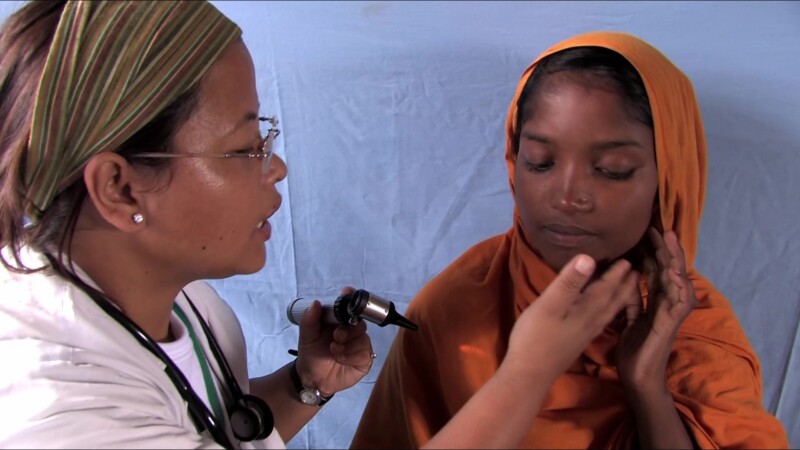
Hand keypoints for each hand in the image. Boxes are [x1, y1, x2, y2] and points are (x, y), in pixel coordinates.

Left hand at [294, 286, 373, 395]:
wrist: (313, 378)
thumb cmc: (312, 354)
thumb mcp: (307, 336)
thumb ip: (309, 320)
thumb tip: (315, 303)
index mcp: (340, 321)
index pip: (350, 305)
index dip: (352, 297)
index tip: (347, 292)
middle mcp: (352, 331)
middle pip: (361, 323)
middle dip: (348, 331)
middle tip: (336, 337)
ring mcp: (360, 345)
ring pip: (363, 339)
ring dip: (347, 346)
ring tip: (334, 352)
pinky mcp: (364, 359)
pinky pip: (364, 354)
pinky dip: (350, 357)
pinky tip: (340, 360)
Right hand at [504, 254, 639, 384]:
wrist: (529, 376)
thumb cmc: (535, 338)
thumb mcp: (549, 305)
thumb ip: (569, 283)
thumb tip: (589, 258)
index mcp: (587, 310)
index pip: (607, 288)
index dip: (617, 273)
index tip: (629, 259)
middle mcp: (591, 322)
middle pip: (613, 300)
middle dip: (625, 285)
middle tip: (637, 272)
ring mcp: (585, 334)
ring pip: (609, 313)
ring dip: (619, 299)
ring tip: (627, 290)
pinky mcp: (577, 342)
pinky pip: (601, 321)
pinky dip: (607, 313)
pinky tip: (601, 315)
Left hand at [616, 228, 696, 392]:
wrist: (637, 376)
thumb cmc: (634, 348)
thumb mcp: (629, 317)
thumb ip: (631, 299)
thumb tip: (627, 276)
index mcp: (656, 301)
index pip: (658, 271)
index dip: (655, 252)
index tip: (648, 232)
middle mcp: (666, 304)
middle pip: (670, 271)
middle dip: (666, 249)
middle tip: (660, 227)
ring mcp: (671, 314)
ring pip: (678, 282)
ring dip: (676, 261)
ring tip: (671, 240)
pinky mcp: (670, 326)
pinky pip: (678, 304)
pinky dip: (678, 288)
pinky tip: (674, 274)